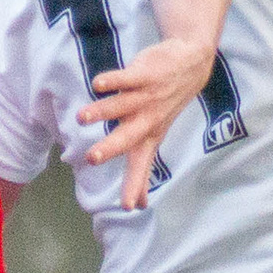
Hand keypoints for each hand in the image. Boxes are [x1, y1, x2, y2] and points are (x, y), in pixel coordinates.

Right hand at [77, 33, 217, 211]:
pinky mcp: (143, 75)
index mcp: (148, 137)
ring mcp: (145, 98)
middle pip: (127, 137)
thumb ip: (143, 171)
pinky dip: (112, 81)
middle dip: (110, 148)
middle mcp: (147, 120)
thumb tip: (139, 204)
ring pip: (121, 106)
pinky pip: (126, 79)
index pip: (140, 166)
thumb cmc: (164, 107)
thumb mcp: (156, 140)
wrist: (191, 66)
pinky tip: (98, 85)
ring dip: (101, 111)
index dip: (134, 185)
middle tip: (92, 158)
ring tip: (81, 117)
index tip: (127, 206)